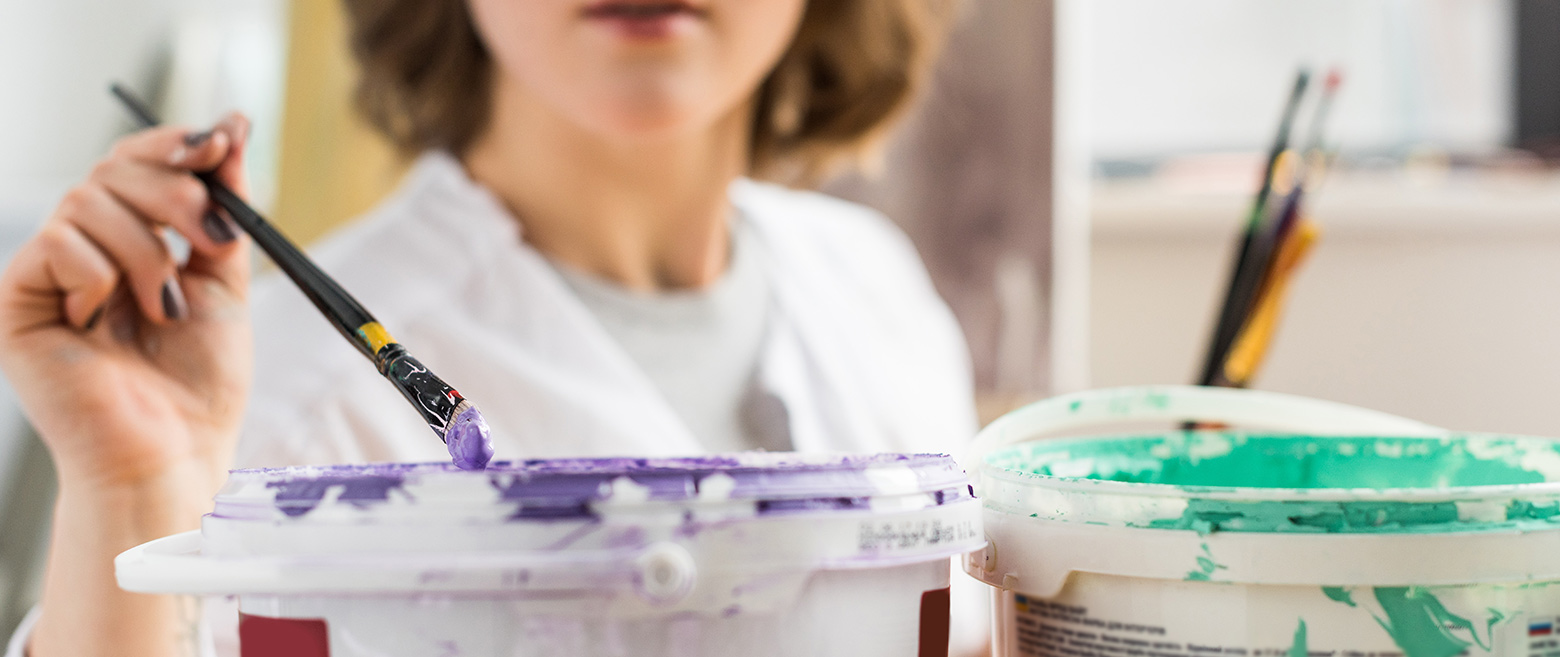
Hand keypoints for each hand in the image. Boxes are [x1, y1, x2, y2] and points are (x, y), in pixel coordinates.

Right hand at [0, 113, 255, 656]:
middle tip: (208, 237)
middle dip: (173, 191)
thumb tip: (233, 127)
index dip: (176, 143)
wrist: (174, 452)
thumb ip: (223, 208)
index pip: (137, 163)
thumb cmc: (198, 384)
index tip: (224, 138)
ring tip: (165, 309)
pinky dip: (102, 276)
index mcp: (129, 243)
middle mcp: (82, 251)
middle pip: (112, 168)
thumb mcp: (225, 280)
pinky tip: (107, 321)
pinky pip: (58, 244)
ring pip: (89, 201)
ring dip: (148, 251)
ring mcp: (46, 274)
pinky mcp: (16, 302)